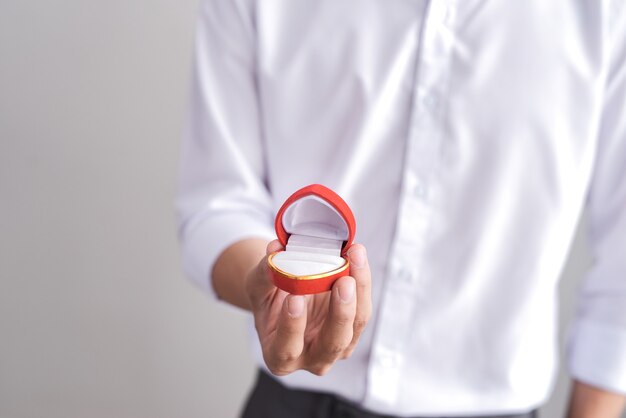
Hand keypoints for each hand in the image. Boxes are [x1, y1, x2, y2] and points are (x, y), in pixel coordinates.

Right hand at [245, 240, 371, 375]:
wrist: (286, 298)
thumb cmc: (269, 301)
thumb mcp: (258, 288)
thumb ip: (264, 273)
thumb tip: (274, 249)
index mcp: (280, 357)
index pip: (287, 349)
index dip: (292, 326)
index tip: (294, 298)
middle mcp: (312, 359)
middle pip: (332, 343)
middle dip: (341, 313)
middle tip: (343, 282)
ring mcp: (337, 346)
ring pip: (356, 324)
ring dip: (360, 290)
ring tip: (355, 258)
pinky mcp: (354, 328)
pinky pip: (363, 307)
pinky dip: (363, 281)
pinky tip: (357, 257)